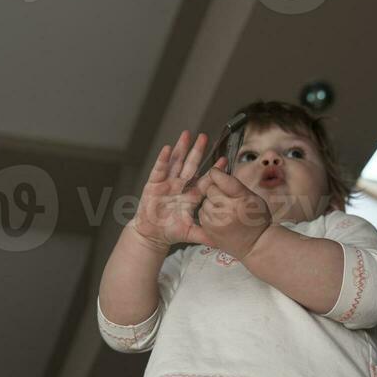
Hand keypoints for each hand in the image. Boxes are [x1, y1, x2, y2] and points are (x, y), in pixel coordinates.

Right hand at [130, 130, 217, 250]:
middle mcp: (180, 186)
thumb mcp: (191, 233)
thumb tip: (222, 242)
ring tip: (187, 134)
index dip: (214, 171)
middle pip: (191, 165)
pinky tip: (167, 149)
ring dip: (181, 148)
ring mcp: (167, 184)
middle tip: (205, 137)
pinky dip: (163, 159)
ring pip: (176, 162)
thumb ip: (206, 235)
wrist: (152, 235)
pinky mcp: (154, 184)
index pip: (205, 181)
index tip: (224, 161)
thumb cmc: (171, 232)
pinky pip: (159, 169)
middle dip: (198, 151)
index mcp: (191, 196)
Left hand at [194, 166, 272, 260]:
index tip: (218, 175)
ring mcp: (215, 222)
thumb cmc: (257, 220)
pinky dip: (208, 213)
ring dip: (212, 203)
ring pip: (205, 201)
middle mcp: (225, 212)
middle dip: (217, 191)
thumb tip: (215, 172)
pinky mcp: (208, 230)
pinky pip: (202, 213)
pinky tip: (220, 218)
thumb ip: (234, 184)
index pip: (218, 178)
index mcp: (238, 201)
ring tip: (225, 211)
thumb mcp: (253, 197)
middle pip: (210, 189)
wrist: (256, 245)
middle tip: (228, 200)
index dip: (218, 175)